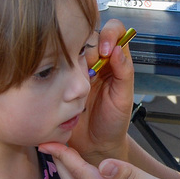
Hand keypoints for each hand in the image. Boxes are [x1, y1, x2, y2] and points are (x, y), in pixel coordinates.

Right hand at [69, 19, 134, 163]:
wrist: (94, 146)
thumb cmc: (113, 123)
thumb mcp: (123, 99)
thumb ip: (124, 73)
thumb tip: (118, 50)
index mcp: (115, 61)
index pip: (114, 31)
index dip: (109, 34)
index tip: (105, 51)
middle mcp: (95, 61)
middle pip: (88, 34)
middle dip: (87, 45)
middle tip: (87, 66)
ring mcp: (75, 69)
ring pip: (70, 47)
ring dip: (70, 57)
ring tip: (73, 76)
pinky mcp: (60, 80)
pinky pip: (55, 65)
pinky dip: (55, 67)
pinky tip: (59, 81)